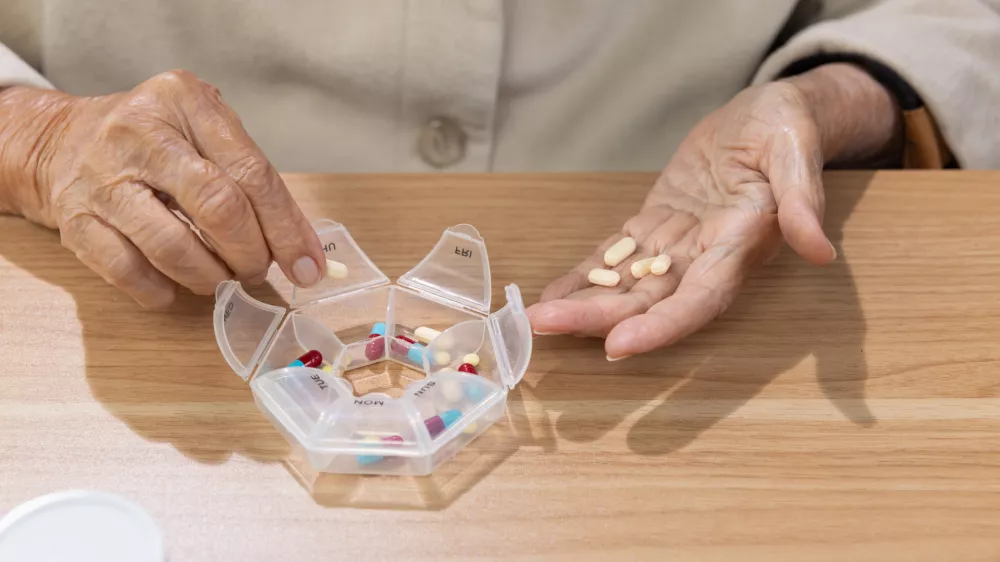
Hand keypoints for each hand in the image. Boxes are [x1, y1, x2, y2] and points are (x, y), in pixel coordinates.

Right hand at [0, 70, 324, 308]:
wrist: (62, 141)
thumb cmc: (158, 141)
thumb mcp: (207, 132)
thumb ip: (254, 180)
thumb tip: (303, 252)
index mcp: (185, 102)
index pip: (252, 173)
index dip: (286, 228)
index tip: (307, 267)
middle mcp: (140, 134)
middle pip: (217, 206)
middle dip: (250, 253)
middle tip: (256, 270)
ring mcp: (102, 178)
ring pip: (172, 247)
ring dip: (210, 277)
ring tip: (220, 278)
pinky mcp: (75, 221)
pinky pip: (128, 271)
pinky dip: (161, 291)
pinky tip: (175, 287)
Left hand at [528, 63, 900, 358]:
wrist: (767, 115)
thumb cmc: (787, 127)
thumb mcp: (797, 150)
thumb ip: (803, 200)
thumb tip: (818, 249)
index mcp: (742, 246)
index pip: (702, 299)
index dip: (662, 326)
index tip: (618, 344)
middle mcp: (707, 258)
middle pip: (651, 301)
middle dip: (599, 317)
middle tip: (544, 325)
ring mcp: (677, 245)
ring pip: (626, 285)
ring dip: (583, 302)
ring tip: (535, 317)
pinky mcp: (656, 226)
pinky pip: (615, 258)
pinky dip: (584, 275)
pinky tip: (552, 292)